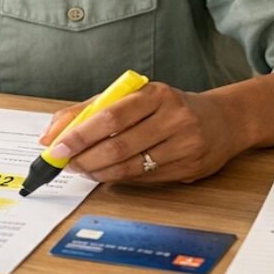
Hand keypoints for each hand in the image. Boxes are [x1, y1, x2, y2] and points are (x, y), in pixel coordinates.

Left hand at [39, 82, 246, 183]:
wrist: (222, 121)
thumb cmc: (168, 106)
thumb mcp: (132, 96)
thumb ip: (89, 110)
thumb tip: (51, 134)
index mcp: (155, 93)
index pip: (110, 115)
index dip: (79, 134)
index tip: (56, 147)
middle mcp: (173, 117)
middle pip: (118, 145)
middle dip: (84, 158)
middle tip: (65, 162)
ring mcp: (184, 145)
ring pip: (130, 167)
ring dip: (98, 172)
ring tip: (81, 168)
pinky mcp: (189, 169)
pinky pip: (144, 179)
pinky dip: (118, 179)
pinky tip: (105, 174)